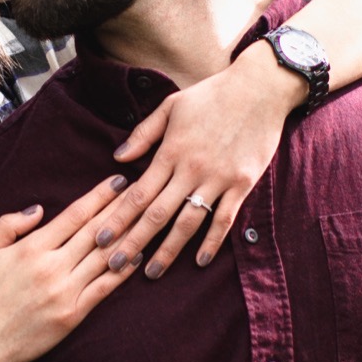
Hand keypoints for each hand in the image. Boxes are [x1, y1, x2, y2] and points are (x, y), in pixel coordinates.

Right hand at [0, 175, 138, 361]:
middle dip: (121, 209)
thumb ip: (9, 224)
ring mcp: (65, 291)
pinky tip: (136, 257)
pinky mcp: (73, 314)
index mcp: (32, 248)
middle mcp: (52, 266)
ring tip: (148, 219)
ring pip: (105, 258)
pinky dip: (122, 272)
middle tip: (143, 191)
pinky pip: (103, 288)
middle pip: (96, 231)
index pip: (75, 215)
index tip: (118, 182)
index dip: (99, 196)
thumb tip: (39, 210)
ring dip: (128, 236)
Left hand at [95, 43, 298, 279]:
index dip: (118, 218)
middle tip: (115, 266)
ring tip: (152, 272)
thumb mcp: (171, 107)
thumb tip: (117, 158)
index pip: (138, 193)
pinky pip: (224, 219)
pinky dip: (211, 242)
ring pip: (188, 223)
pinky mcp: (242, 184)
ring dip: (168, 251)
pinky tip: (200, 260)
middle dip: (134, 242)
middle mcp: (191, 169)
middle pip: (157, 214)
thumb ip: (143, 134)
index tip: (102, 240)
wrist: (259, 89)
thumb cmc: (212, 95)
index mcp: (170, 151)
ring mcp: (218, 179)